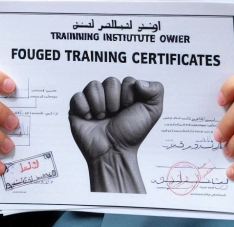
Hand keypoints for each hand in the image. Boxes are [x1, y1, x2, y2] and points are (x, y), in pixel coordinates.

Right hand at [69, 76, 163, 192]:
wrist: (114, 152)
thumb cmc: (132, 133)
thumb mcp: (152, 111)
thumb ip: (156, 90)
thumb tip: (138, 81)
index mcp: (125, 92)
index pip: (127, 80)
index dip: (129, 96)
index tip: (129, 109)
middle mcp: (108, 94)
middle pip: (110, 81)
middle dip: (115, 100)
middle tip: (114, 115)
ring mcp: (92, 100)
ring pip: (93, 85)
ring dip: (100, 104)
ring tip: (102, 118)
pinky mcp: (77, 108)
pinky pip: (77, 96)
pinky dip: (84, 108)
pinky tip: (89, 118)